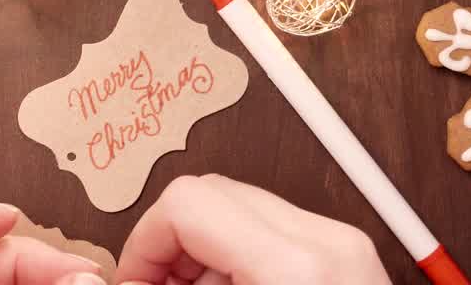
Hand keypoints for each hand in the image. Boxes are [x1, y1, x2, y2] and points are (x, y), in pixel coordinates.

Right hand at [116, 175, 389, 284]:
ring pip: (240, 210)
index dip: (143, 242)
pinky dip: (237, 260)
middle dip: (169, 244)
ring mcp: (345, 247)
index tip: (133, 281)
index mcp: (295, 266)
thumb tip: (119, 281)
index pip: (187, 203)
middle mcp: (327, 243)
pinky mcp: (351, 259)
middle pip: (212, 195)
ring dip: (200, 252)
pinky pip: (274, 233)